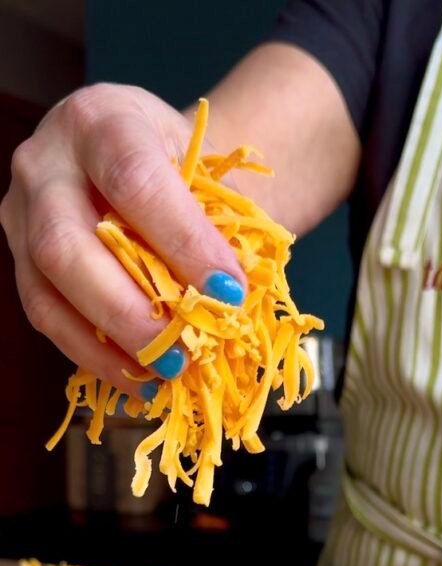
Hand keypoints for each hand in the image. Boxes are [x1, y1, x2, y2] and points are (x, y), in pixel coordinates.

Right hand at [0, 84, 245, 392]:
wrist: (147, 156)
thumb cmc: (183, 167)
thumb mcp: (208, 171)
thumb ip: (219, 224)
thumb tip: (229, 302)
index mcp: (101, 120)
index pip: (134, 181)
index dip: (182, 243)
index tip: (228, 292)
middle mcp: (45, 163)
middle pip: (67, 244)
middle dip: (130, 310)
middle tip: (183, 353)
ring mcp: (22, 214)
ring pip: (47, 291)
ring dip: (110, 343)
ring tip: (165, 374)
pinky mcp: (22, 262)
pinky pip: (48, 319)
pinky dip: (96, 355)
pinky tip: (140, 378)